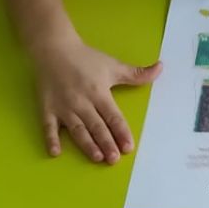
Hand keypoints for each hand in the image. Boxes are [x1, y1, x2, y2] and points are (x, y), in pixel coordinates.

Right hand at [32, 37, 161, 163]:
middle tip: (114, 159)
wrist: (53, 48)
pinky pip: (48, 126)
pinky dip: (51, 139)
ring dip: (86, 144)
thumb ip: (137, 73)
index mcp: (99, 92)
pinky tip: (56, 153)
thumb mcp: (113, 65)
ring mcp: (63, 107)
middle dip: (106, 143)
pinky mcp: (47, 108)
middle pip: (97, 126)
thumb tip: (160, 68)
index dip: (121, 132)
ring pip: (77, 129)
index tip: (129, 147)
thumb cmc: (85, 58)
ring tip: (96, 157)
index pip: (113, 116)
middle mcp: (82, 102)